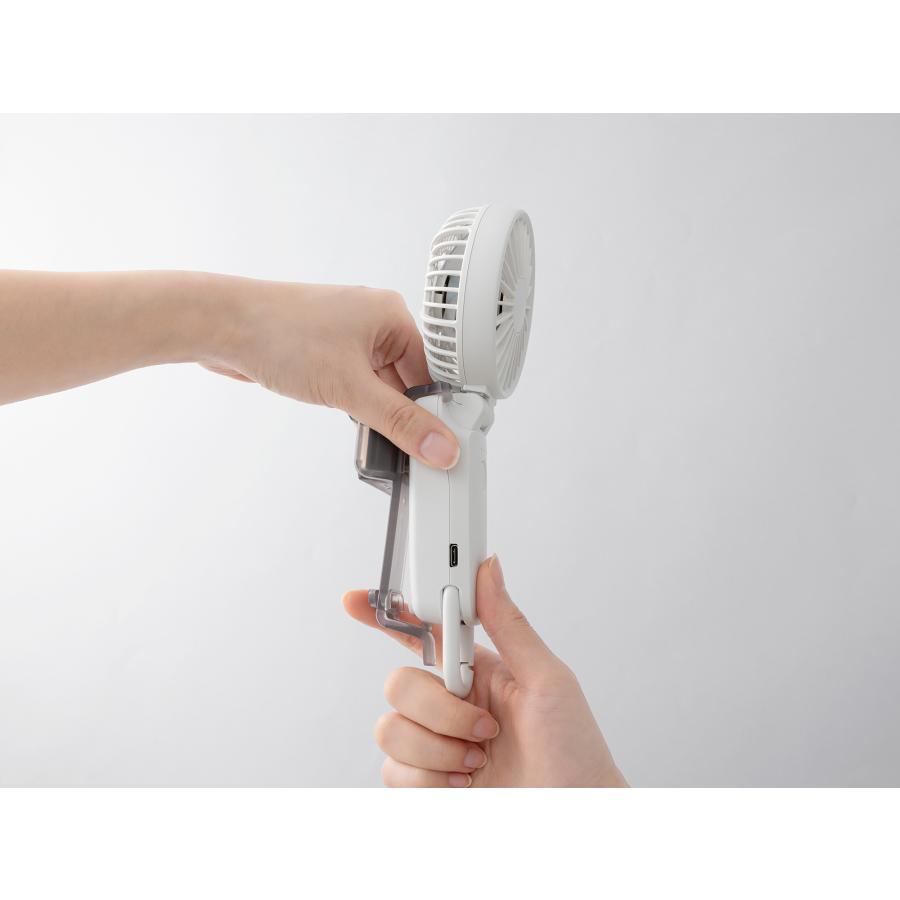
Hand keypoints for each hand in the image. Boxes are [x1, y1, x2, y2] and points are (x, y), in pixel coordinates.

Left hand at [202, 278, 459, 468]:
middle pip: (406, 379)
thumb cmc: (279, 333)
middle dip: (399, 410)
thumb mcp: (351, 388)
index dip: (436, 408)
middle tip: (396, 438)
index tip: (439, 440)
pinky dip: (351, 401)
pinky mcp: (324, 349)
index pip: (433, 369)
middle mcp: (372, 320)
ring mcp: (346, 334)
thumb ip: (400, 423)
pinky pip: (353, 382)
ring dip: (371, 407)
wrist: (220, 325)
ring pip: (378, 383)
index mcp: (391, 315)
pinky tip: (341, 411)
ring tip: (356, 416)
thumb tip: (440, 446)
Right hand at [343, 556, 626, 787]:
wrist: (572, 816)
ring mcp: (434, 746)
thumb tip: (488, 568)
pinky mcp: (424, 784)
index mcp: (476, 672)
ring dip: (439, 749)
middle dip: (439, 709)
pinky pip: (392, 772)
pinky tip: (463, 784)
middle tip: (482, 727)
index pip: (422, 634)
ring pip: (390, 729)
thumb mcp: (548, 680)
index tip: (355, 601)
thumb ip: (509, 624)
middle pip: (399, 683)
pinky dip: (430, 781)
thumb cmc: (574, 753)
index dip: (384, 616)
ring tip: (477, 760)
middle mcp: (450, 706)